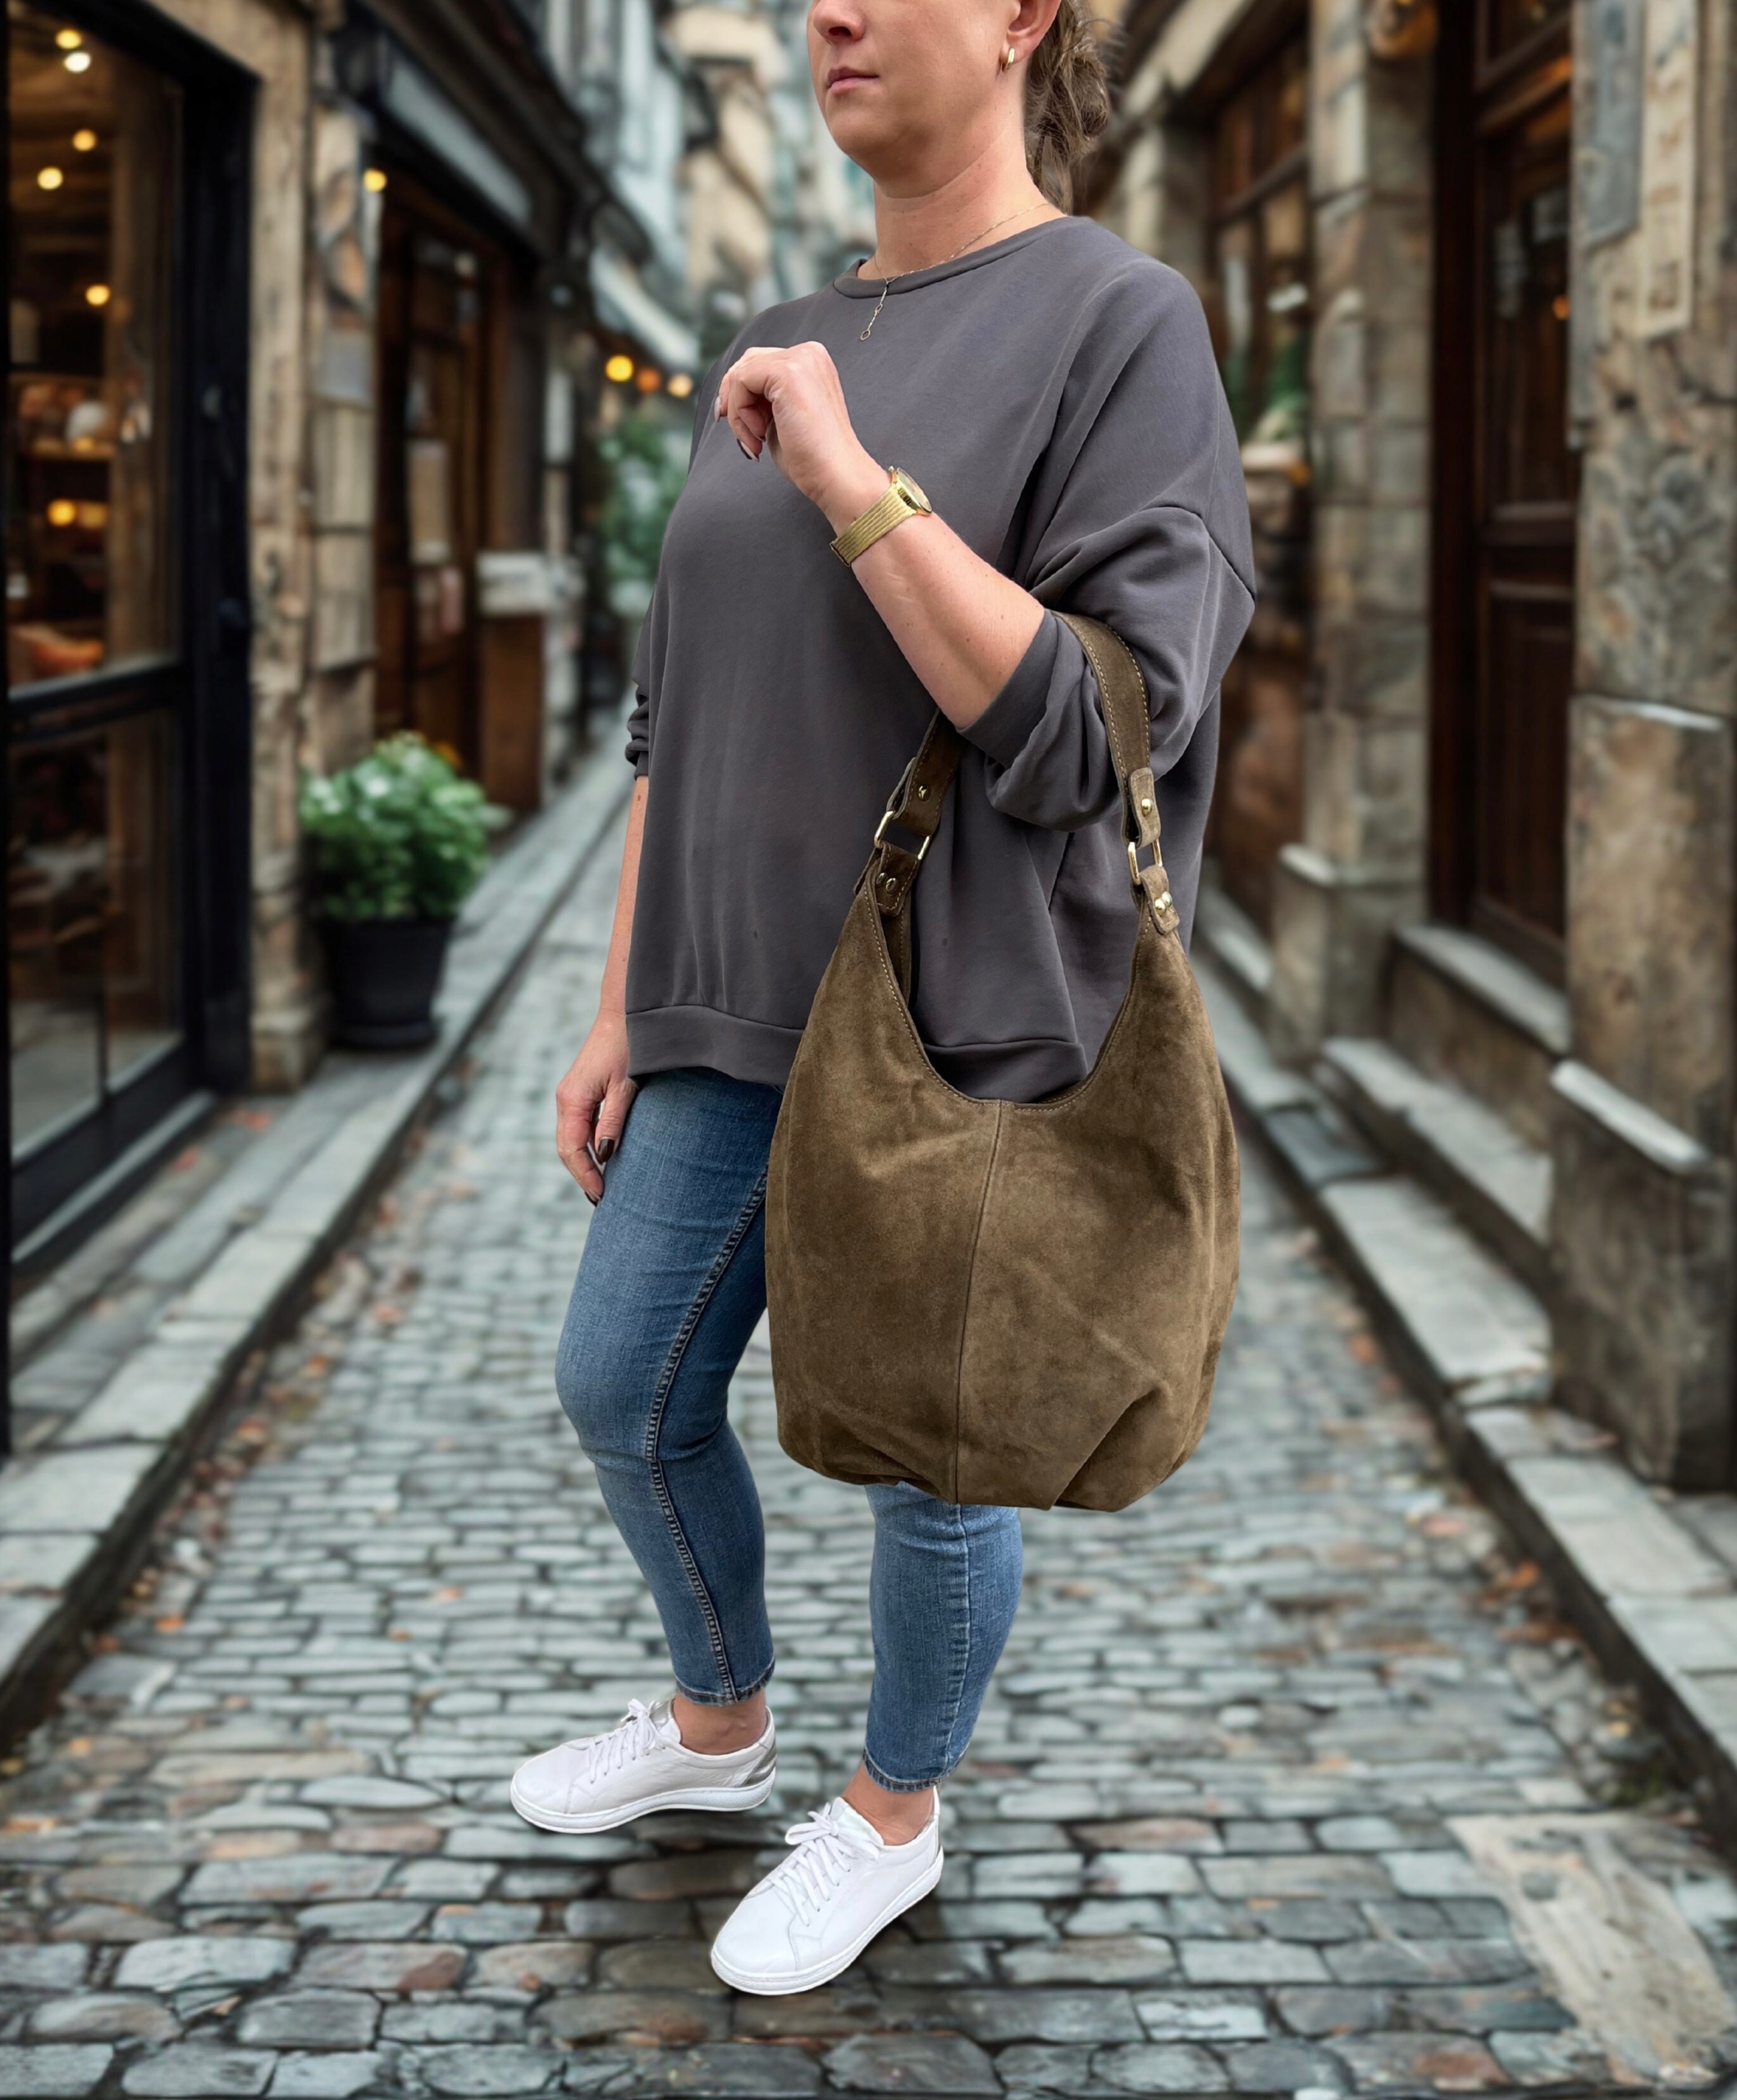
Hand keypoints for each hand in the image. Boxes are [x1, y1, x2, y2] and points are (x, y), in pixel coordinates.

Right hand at [556, 1010, 636, 1203]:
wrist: (626, 1014)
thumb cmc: (629, 1047)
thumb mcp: (625, 1087)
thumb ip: (613, 1121)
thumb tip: (604, 1156)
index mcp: (572, 1100)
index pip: (571, 1149)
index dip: (585, 1175)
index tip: (601, 1195)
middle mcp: (566, 1100)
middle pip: (566, 1148)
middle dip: (582, 1174)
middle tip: (600, 1199)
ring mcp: (571, 1096)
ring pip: (571, 1139)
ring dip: (584, 1162)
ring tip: (601, 1186)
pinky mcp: (580, 1092)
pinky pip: (578, 1127)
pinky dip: (587, 1146)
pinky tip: (603, 1158)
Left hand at [715, 342, 888, 530]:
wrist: (836, 475)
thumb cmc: (812, 458)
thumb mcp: (781, 418)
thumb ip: (762, 400)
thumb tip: (726, 398)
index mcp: (811, 363)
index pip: (760, 364)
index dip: (741, 395)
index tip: (744, 429)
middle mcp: (809, 354)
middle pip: (748, 362)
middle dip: (736, 400)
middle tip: (745, 435)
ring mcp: (801, 360)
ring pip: (742, 373)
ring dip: (739, 412)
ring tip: (756, 439)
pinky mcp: (789, 372)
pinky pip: (741, 381)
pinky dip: (740, 413)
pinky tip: (759, 435)